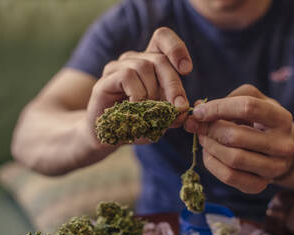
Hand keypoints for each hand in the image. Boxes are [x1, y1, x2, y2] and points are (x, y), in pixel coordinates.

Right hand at [85, 27, 192, 147]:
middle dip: (173, 85)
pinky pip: (128, 75)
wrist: (110, 137)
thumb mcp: (162, 118)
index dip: (176, 48)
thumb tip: (184, 111)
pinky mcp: (106, 80)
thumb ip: (174, 113)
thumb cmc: (138, 124)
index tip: (187, 70)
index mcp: (150, 63)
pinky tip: (135, 108)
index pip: (162, 37)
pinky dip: (137, 94)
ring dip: (153, 93)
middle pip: (159, 59)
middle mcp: (133, 60)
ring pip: (144, 66)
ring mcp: (117, 67)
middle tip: (179, 107)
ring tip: (149, 111)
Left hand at [185, 85, 293, 192]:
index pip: (248, 107)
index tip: (199, 111)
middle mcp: (282, 145)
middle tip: (198, 126)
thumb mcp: (250, 101)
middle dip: (210, 129)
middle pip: (236, 136)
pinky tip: (210, 153)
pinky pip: (228, 176)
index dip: (218, 107)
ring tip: (204, 138)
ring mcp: (273, 168)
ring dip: (210, 146)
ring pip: (232, 158)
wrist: (276, 148)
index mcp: (282, 118)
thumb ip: (225, 101)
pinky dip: (212, 163)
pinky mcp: (260, 185)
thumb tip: (197, 112)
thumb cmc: (258, 120)